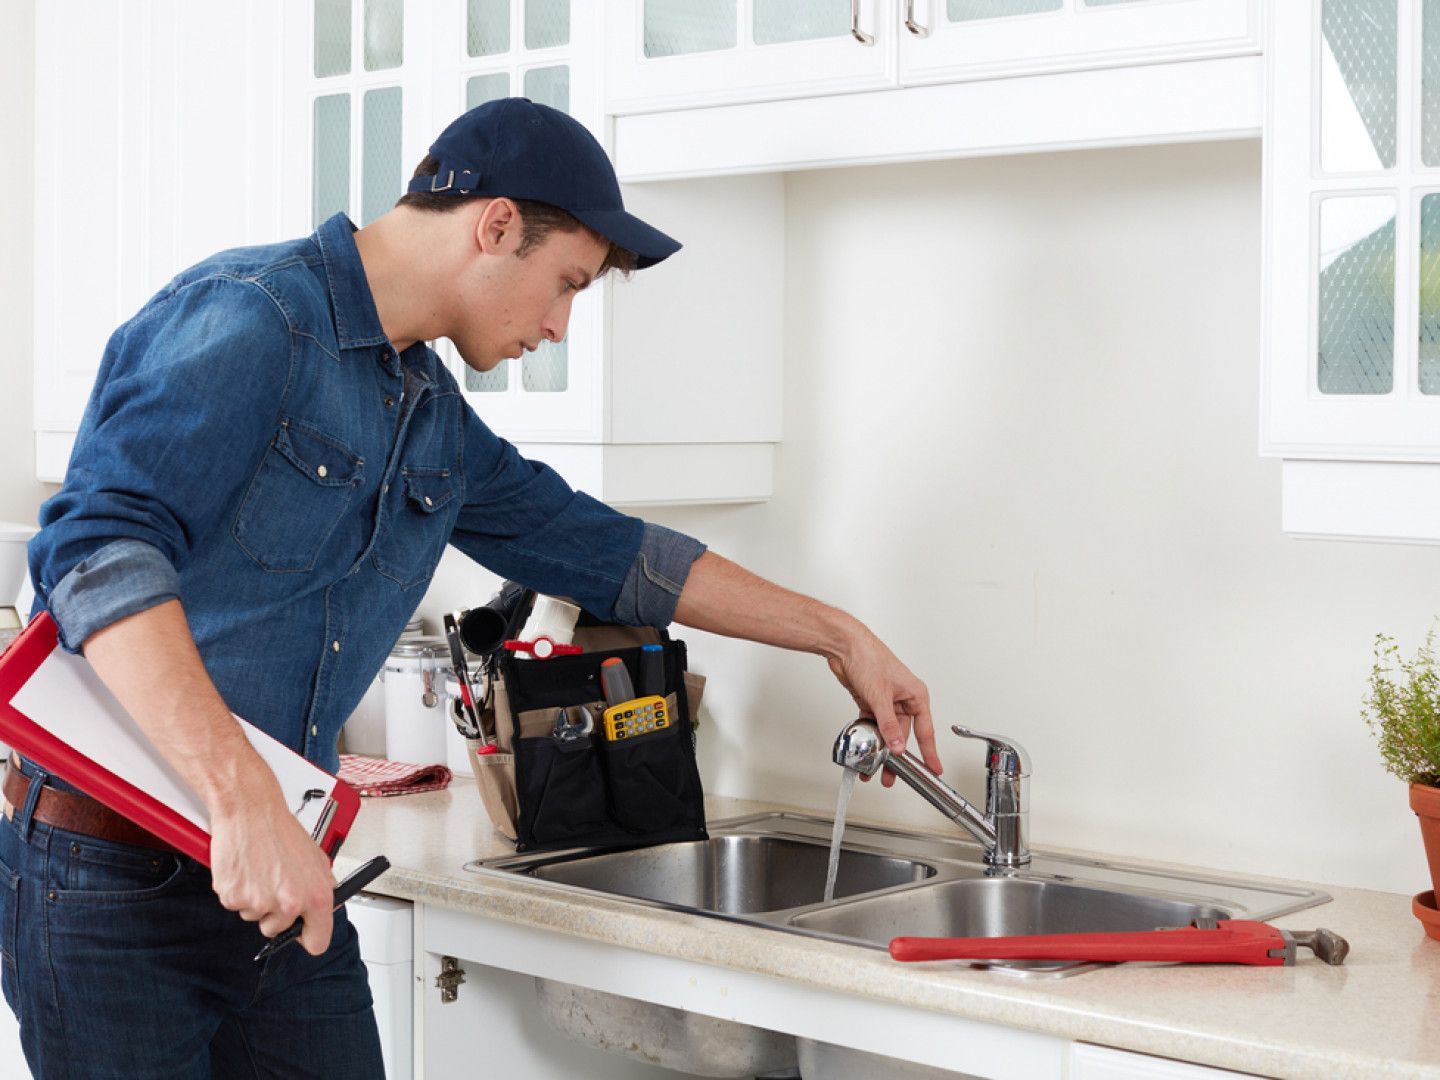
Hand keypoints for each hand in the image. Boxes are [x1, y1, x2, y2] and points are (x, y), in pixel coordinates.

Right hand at [209, 777, 335, 955]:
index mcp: (316, 897)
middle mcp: (289, 904)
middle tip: (274, 883)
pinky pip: (236, 906)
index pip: (317, 942)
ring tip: (260, 870)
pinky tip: (246, 869)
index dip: (308, 937)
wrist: (251, 811)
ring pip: (255, 917)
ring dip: (256, 900)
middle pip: (278, 931)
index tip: (302, 933)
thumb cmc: (281, 831)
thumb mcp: (316, 859)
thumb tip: (324, 909)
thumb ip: (321, 888)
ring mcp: (259, 904)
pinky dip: (239, 891)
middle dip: (275, 913)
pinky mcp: (233, 898)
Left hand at [827, 623, 939, 787]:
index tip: (934, 769)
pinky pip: (872, 725)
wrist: (844, 645)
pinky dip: (868, 737)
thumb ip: (889, 725)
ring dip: (880, 749)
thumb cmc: (868, 657)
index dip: (929, 752)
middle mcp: (903, 699)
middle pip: (903, 735)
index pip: (926, 730)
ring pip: (886, 732)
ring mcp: (886, 701)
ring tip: (873, 767)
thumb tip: (897, 745)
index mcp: (915, 695)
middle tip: (893, 775)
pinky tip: (865, 748)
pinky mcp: (870, 701)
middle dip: (896, 756)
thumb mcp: (880, 696)